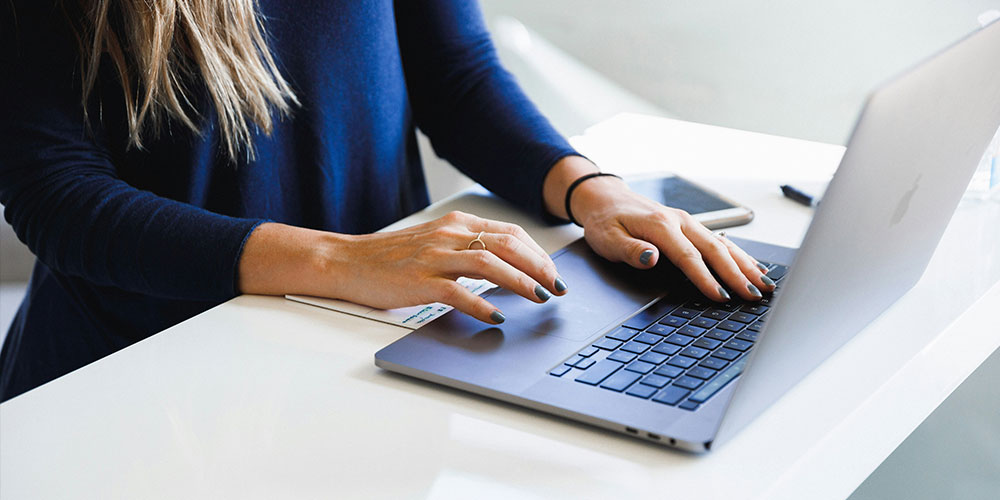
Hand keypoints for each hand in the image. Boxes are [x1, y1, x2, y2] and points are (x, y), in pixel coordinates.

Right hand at [238, 212, 566, 323]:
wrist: (347, 261)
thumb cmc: (391, 258)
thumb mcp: (435, 242)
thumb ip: (467, 249)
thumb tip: (507, 267)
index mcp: (456, 224)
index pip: (509, 232)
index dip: (538, 252)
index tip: (553, 272)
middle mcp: (449, 235)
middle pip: (507, 244)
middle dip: (539, 266)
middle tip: (557, 286)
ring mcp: (434, 257)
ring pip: (490, 263)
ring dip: (521, 281)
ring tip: (539, 298)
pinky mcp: (420, 281)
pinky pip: (458, 292)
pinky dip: (482, 304)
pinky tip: (497, 316)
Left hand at [543, 156, 773, 301]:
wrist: (605, 198)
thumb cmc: (605, 221)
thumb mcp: (608, 239)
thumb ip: (631, 250)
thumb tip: (652, 258)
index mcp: (661, 225)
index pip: (689, 257)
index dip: (706, 278)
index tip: (721, 297)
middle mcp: (680, 221)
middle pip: (715, 250)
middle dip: (737, 274)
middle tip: (754, 296)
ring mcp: (688, 222)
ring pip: (723, 244)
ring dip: (745, 265)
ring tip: (764, 284)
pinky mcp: (690, 226)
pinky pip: (720, 240)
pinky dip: (739, 255)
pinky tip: (753, 267)